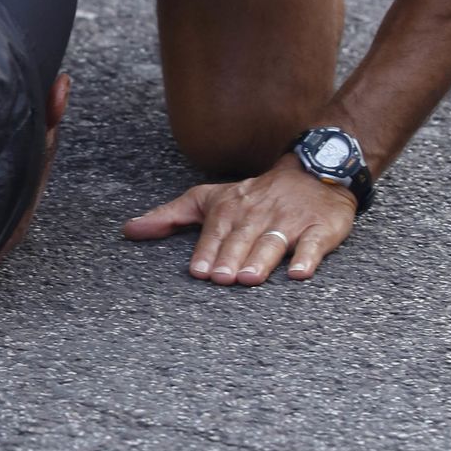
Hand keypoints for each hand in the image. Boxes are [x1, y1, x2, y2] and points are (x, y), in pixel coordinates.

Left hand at [123, 155, 356, 284]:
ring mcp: (291, 222)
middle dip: (231, 258)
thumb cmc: (255, 194)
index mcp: (231, 207)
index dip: (207, 251)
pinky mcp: (321, 229)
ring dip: (261, 259)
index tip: (199, 272)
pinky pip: (314, 244)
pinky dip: (307, 258)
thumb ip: (171, 215)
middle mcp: (259, 214)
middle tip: (221, 279)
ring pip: (274, 242)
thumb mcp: (211, 198)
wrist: (315, 171)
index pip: (216, 231)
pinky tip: (298, 273)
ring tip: (249, 278)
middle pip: (243, 239)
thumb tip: (129, 230)